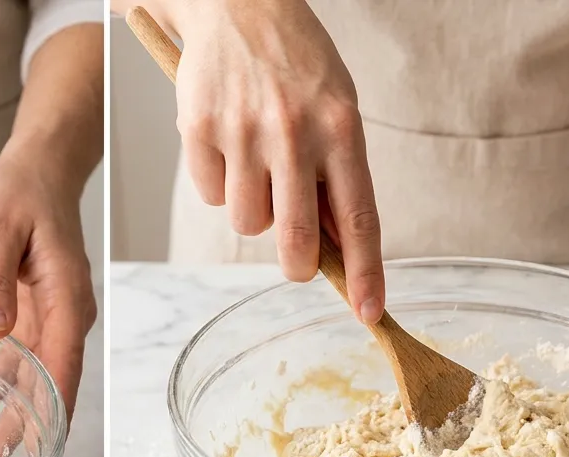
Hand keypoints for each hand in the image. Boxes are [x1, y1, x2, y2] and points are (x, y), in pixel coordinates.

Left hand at [0, 145, 95, 456]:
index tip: (40, 451)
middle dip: (19, 427)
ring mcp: (38, 316)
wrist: (34, 167)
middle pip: (41, 383)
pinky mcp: (14, 309)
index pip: (63, 367)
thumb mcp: (1, 231)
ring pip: (12, 374)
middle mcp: (58, 317)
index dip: (52, 413)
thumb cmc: (24, 192)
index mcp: (66, 301)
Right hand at [171, 0, 383, 320]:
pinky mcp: (199, 130)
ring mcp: (243, 132)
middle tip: (298, 259)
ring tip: (257, 164)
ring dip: (254, 210)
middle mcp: (294, 132)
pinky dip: (219, 183)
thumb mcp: (336, 108)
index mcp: (341, 127)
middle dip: (298, 264)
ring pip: (248, 223)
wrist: (239, 3)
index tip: (369, 312)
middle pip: (296, 240)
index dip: (366, 272)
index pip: (359, 218)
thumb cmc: (294, 62)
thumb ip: (338, 174)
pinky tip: (227, 145)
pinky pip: (211, 195)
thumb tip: (339, 246)